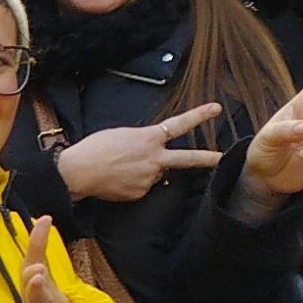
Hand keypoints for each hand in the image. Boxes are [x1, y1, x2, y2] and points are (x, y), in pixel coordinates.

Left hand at [0, 217, 76, 302]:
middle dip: (36, 287)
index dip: (36, 273)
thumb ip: (39, 244)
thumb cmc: (42, 291)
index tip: (37, 269)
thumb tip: (45, 216)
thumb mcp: (40, 267)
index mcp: (44, 281)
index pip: (39, 273)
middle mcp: (46, 300)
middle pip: (40, 294)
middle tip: (35, 278)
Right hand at [53, 102, 225, 203]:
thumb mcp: (122, 135)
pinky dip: (134, 183)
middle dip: (207, 158)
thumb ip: (143, 143)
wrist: (79, 171)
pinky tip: (118, 179)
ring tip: (122, 167)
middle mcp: (154, 159)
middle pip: (188, 159)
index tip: (216, 109)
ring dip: (146, 170)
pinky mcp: (140, 193)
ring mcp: (149, 178)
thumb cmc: (96, 148)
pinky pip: (142, 187)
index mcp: (149, 138)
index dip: (199, 116)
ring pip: (156, 173)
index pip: (180, 124)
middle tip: (223, 157)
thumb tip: (152, 156)